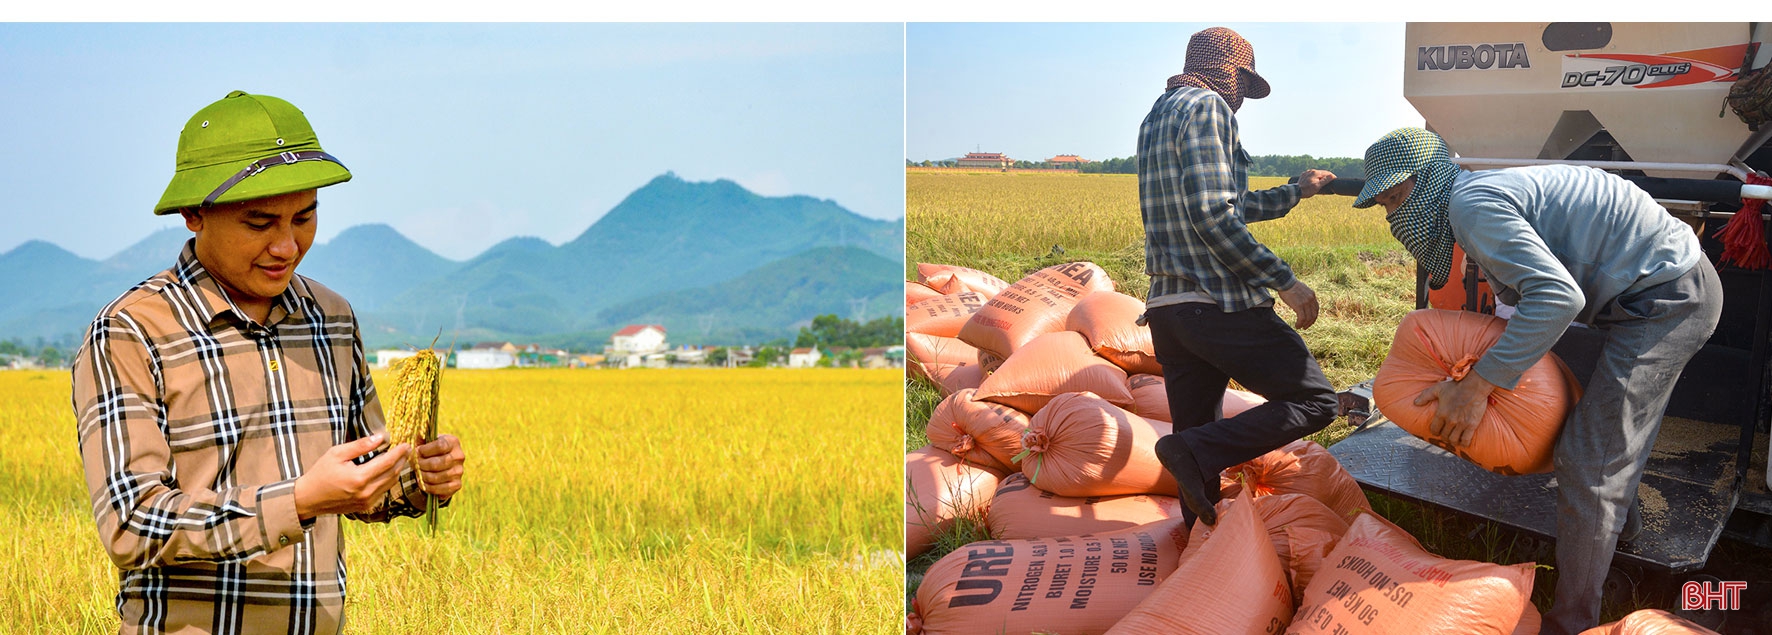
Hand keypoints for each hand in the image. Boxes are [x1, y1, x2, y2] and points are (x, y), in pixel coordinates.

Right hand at [294, 434, 409, 518]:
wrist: (308, 498)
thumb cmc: (320, 473)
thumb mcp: (336, 454)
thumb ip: (360, 446)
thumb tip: (380, 437)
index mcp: (359, 478)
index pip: (387, 463)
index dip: (399, 453)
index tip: (406, 444)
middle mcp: (366, 492)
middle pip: (393, 474)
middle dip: (402, 460)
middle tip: (407, 449)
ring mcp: (367, 502)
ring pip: (390, 484)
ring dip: (398, 471)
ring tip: (401, 458)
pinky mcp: (365, 507)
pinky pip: (383, 492)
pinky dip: (388, 480)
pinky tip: (389, 471)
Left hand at [414, 434, 465, 499]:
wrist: (441, 464)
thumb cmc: (430, 450)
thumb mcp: (426, 441)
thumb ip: (419, 437)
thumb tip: (411, 434)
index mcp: (453, 442)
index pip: (439, 446)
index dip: (424, 450)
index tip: (416, 452)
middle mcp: (459, 456)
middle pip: (436, 464)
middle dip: (420, 465)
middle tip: (413, 464)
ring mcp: (459, 471)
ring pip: (436, 477)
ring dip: (422, 476)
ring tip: (417, 473)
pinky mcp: (457, 484)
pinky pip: (439, 489)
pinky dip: (427, 487)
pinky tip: (422, 482)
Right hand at [1277, 279, 1318, 329]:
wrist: (1284, 281)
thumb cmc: (1288, 285)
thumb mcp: (1300, 290)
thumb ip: (1303, 296)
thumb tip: (1300, 303)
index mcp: (1312, 295)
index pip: (1316, 309)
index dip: (1313, 316)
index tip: (1309, 321)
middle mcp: (1311, 299)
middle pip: (1314, 315)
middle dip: (1310, 322)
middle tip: (1305, 327)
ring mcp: (1305, 303)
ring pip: (1308, 318)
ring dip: (1304, 324)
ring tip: (1300, 327)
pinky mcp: (1299, 306)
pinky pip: (1302, 318)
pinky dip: (1300, 324)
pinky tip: (1297, 326)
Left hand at [1295, 169, 1335, 197]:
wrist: (1296, 192)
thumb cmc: (1307, 190)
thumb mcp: (1318, 186)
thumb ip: (1325, 180)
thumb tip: (1332, 176)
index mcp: (1315, 172)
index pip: (1327, 173)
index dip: (1332, 176)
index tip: (1335, 180)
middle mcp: (1311, 171)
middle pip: (1322, 173)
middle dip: (1326, 178)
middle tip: (1330, 183)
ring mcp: (1307, 172)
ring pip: (1317, 174)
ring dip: (1320, 178)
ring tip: (1323, 184)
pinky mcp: (1304, 175)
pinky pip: (1312, 176)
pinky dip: (1315, 178)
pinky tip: (1316, 183)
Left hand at [1413, 372, 1496, 447]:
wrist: (1474, 386)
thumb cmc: (1456, 387)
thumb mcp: (1437, 389)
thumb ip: (1425, 396)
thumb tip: (1415, 403)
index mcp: (1441, 413)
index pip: (1434, 429)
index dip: (1435, 431)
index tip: (1437, 430)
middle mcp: (1450, 421)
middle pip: (1444, 436)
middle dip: (1444, 437)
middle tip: (1446, 435)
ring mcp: (1461, 424)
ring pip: (1454, 440)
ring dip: (1453, 441)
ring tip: (1454, 439)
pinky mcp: (1472, 425)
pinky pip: (1466, 440)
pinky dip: (1464, 443)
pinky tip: (1463, 442)